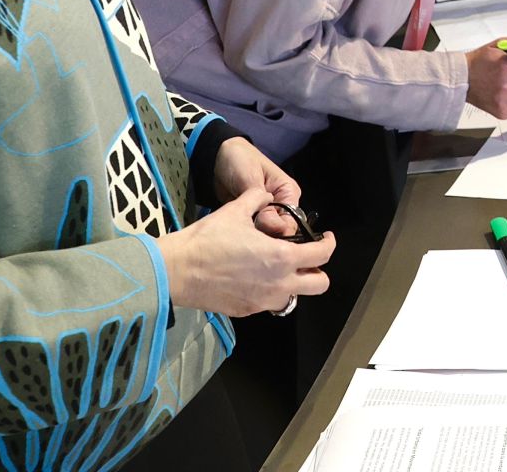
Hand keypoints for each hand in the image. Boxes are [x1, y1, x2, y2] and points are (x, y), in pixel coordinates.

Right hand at [157, 186, 335, 316]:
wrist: (178, 271)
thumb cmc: (208, 238)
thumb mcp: (236, 210)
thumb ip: (257, 199)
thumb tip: (265, 195)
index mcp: (282, 258)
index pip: (322, 254)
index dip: (329, 243)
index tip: (324, 237)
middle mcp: (279, 284)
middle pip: (319, 284)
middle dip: (318, 270)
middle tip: (306, 256)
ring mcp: (263, 302)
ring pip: (294, 297)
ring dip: (294, 283)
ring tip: (279, 268)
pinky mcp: (247, 311)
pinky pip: (269, 304)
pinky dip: (270, 292)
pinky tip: (255, 278)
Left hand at [212, 137, 304, 237]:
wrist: (217, 159)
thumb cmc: (239, 161)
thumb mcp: (250, 179)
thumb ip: (261, 202)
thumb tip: (274, 226)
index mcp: (288, 192)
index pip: (291, 221)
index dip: (277, 230)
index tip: (258, 227)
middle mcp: (282, 205)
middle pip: (280, 231)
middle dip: (264, 234)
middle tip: (245, 230)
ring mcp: (267, 212)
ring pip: (266, 234)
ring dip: (253, 235)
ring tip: (238, 229)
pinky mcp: (254, 218)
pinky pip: (254, 232)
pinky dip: (245, 234)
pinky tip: (236, 232)